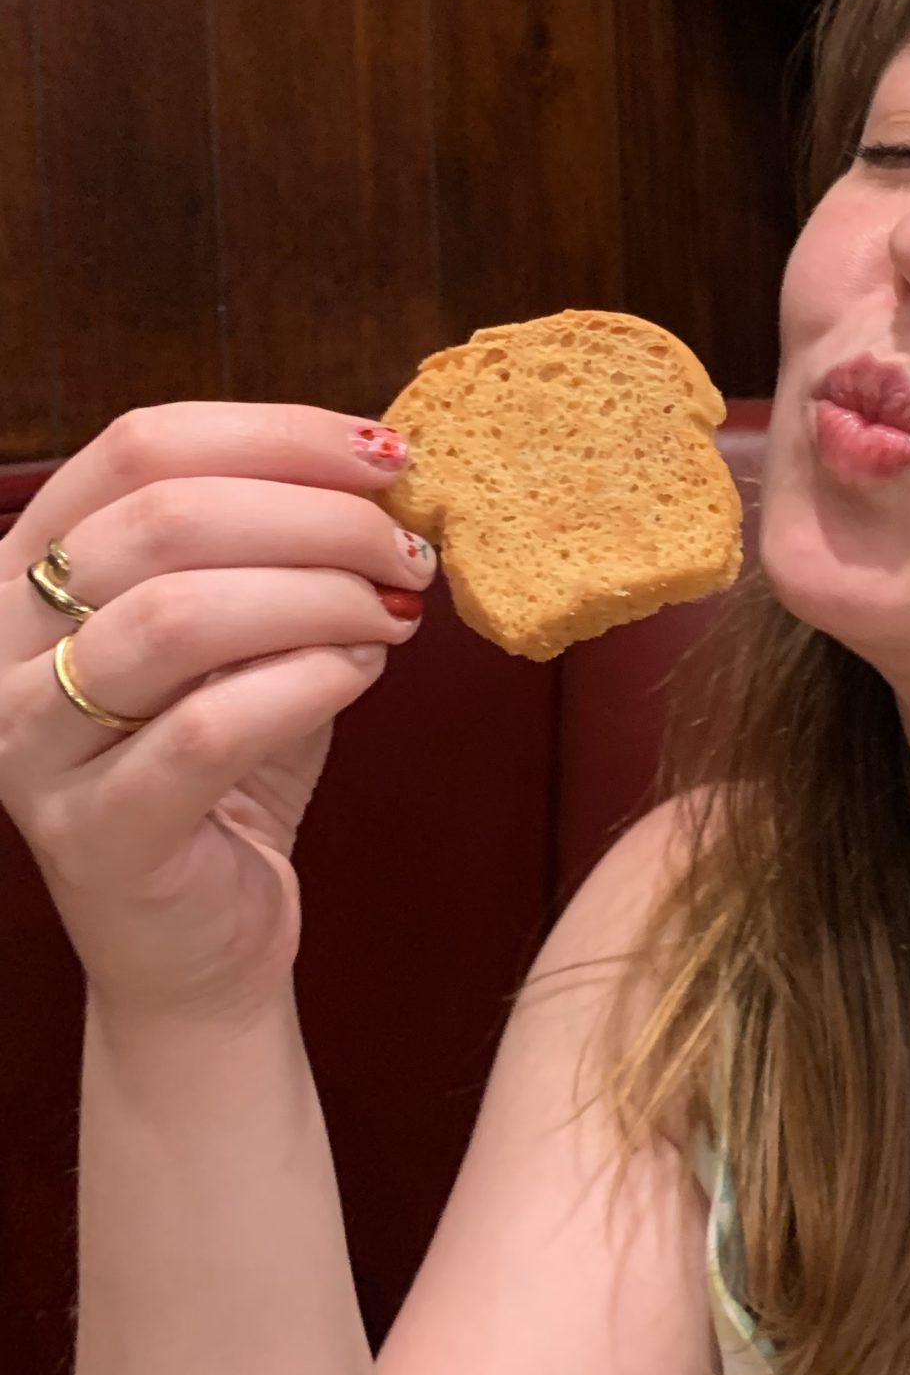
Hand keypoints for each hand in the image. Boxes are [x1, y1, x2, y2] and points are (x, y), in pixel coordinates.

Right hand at [0, 403, 437, 1022]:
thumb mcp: (245, 628)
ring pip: (180, 617)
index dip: (275, 434)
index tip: (386, 455)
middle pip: (165, 520)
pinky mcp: (95, 831)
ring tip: (394, 611)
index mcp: (24, 566)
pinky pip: (209, 729)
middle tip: (406, 550)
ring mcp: (32, 742)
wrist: (199, 939)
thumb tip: (382, 466)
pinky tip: (361, 672)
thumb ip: (279, 545)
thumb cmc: (226, 762)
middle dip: (316, 518)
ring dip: (318, 596)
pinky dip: (308, 682)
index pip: (139, 447)